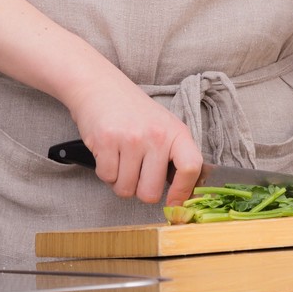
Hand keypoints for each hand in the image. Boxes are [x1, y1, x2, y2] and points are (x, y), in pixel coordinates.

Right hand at [62, 72, 203, 206]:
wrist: (101, 88)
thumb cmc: (134, 112)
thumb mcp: (164, 127)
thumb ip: (174, 156)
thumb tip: (182, 194)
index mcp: (177, 132)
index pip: (191, 167)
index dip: (183, 192)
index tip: (174, 204)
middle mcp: (157, 136)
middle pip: (151, 192)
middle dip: (140, 190)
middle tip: (137, 173)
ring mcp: (131, 139)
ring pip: (125, 189)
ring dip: (121, 181)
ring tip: (122, 159)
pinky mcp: (106, 142)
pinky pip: (107, 178)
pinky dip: (106, 172)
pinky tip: (109, 153)